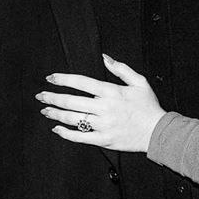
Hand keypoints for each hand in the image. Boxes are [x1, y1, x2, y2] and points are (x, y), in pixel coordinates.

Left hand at [37, 55, 164, 151]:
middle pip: (72, 101)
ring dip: (56, 114)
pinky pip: (80, 137)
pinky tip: (57, 129)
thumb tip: (105, 57)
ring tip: (45, 110)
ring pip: (73, 119)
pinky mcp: (104, 140)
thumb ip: (120, 68)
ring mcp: (103, 125)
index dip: (63, 79)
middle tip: (40, 96)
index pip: (81, 82)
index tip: (50, 78)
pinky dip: (66, 133)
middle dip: (53, 97)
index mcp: (111, 92)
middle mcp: (104, 108)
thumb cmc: (149, 106)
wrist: (157, 131)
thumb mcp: (139, 81)